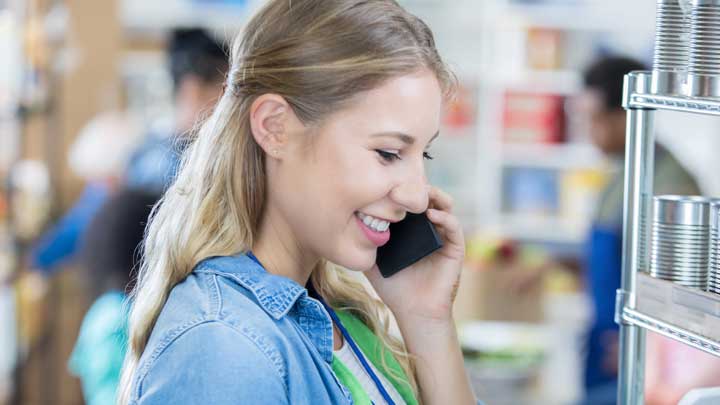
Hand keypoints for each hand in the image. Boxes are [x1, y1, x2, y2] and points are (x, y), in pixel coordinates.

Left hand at [365, 186, 464, 325]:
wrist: (414, 312)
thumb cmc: (395, 287)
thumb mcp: (373, 260)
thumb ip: (364, 243)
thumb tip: (346, 223)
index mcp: (412, 229)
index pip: (410, 200)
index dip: (403, 188)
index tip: (388, 181)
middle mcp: (430, 228)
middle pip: (428, 197)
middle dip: (418, 186)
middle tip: (403, 182)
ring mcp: (444, 237)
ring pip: (445, 205)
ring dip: (435, 195)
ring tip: (421, 192)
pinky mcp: (455, 249)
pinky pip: (454, 227)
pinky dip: (445, 217)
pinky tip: (431, 214)